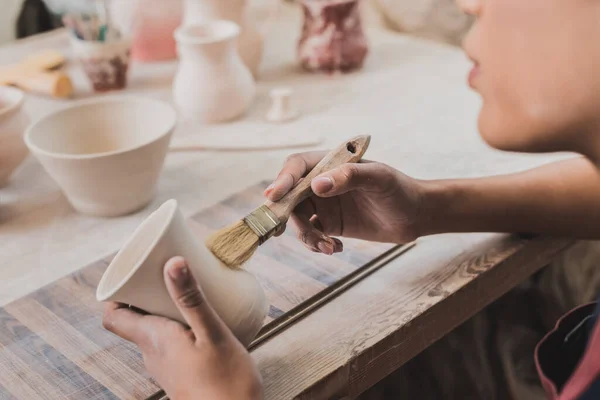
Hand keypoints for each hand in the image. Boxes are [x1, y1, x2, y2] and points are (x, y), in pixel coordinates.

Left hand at [102, 257, 262, 399]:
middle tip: (170, 274)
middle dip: (149, 294)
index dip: (118, 293)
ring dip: (167, 309)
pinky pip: (171, 343)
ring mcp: (167, 366)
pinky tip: (203, 321)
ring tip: (190, 293)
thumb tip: (172, 263)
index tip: (135, 273)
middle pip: (136, 318)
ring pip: (155, 331)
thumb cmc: (227, 382)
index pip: (113, 316)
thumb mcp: (212, 333)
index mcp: (153, 340)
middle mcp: (153, 354)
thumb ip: (192, 299)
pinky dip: (180, 325)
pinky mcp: (183, 373)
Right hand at [265, 151, 423, 253]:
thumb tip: (316, 185)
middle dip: (287, 215)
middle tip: (286, 232)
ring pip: (297, 220)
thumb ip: (349, 177)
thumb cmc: (399, 189)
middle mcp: (321, 182)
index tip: (273, 196)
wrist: (415, 215)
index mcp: (330, 163)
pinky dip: (316, 244)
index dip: (282, 180)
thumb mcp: (378, 179)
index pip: (296, 167)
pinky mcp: (329, 224)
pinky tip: (335, 248)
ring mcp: (323, 204)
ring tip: (328, 246)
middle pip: (290, 196)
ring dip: (307, 235)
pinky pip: (310, 235)